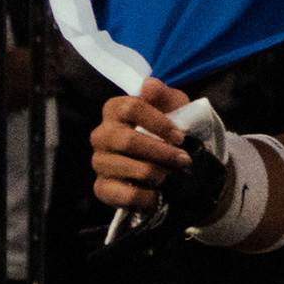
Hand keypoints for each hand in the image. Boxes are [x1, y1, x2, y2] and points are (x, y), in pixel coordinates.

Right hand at [91, 78, 193, 210]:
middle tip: (183, 160)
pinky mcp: (103, 189)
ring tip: (173, 176)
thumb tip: (148, 86)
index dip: (158, 122)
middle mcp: (102, 136)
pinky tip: (159, 194)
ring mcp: (100, 162)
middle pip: (127, 140)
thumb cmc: (170, 133)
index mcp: (115, 111)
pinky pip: (125, 195)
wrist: (174, 168)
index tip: (180, 136)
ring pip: (130, 168)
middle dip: (161, 152)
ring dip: (159, 174)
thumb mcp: (175, 109)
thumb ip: (164, 95)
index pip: (130, 108)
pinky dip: (149, 197)